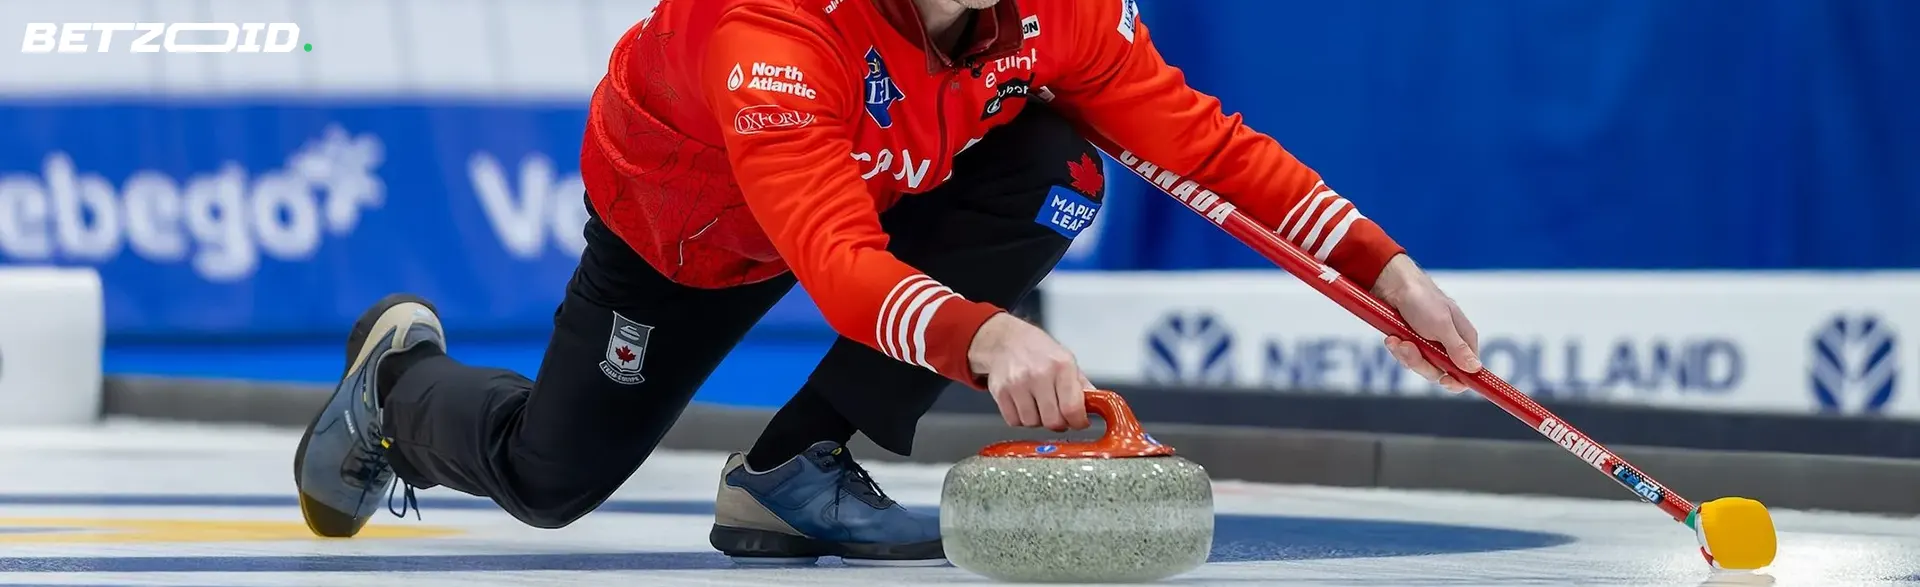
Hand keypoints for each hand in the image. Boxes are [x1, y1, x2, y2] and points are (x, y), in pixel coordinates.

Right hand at [966, 313, 1094, 431]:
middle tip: (1059, 415)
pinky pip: (1014, 422)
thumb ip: (1081, 385)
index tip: (1079, 422)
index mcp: (1061, 366)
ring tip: (1038, 405)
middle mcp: (1039, 374)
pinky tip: (1024, 404)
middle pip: (1053, 421)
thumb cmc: (1038, 350)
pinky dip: (1021, 419)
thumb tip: (1097, 405)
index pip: (1073, 408)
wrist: (1005, 340)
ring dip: (1038, 420)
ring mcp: (1017, 384)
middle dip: (1059, 423)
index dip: (1078, 422)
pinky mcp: (1000, 392)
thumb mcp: (1066, 360)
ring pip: (1032, 424)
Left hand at [1371, 254, 1481, 392]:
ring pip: (1419, 365)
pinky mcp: (1411, 342)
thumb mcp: (1441, 325)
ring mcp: (1428, 344)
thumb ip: (1457, 348)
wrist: (1392, 283)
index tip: (1446, 382)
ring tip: (1398, 339)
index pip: (1469, 370)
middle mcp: (1447, 344)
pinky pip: (1405, 357)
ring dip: (1406, 355)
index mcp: (1463, 339)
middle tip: (1409, 348)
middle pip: (1440, 372)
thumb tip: (1476, 368)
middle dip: (1421, 363)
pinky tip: (1392, 338)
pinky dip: (1397, 348)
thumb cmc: (1422, 299)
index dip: (1459, 380)